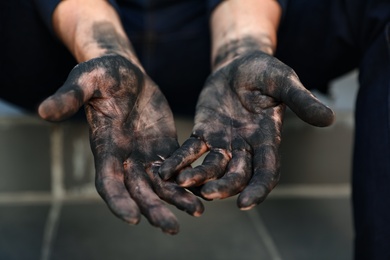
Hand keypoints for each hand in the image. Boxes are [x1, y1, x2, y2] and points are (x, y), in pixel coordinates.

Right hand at [39, 55, 203, 233]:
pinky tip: (205, 190)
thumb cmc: (102, 74)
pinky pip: (177, 170)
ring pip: (161, 185)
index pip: (108, 182)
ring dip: (177, 200)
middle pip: (138, 191)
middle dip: (153, 209)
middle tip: (171, 228)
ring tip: (197, 211)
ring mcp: (146, 155)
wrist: (126, 73)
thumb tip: (42, 111)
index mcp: (105, 147)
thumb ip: (70, 95)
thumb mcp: (87, 79)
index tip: (133, 218)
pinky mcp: (164, 148)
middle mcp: (125, 158)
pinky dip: (188, 181)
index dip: (118, 201)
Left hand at [159, 51, 333, 209]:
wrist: (241, 63)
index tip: (246, 203)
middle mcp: (246, 146)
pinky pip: (190, 150)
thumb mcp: (285, 82)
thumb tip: (330, 119)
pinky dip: (179, 161)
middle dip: (224, 186)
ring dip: (198, 177)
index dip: (258, 189)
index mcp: (268, 138)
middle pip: (237, 175)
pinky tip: (164, 170)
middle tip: (209, 194)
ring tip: (180, 183)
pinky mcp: (203, 132)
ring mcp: (223, 141)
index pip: (266, 171)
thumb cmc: (266, 72)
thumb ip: (301, 100)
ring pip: (211, 167)